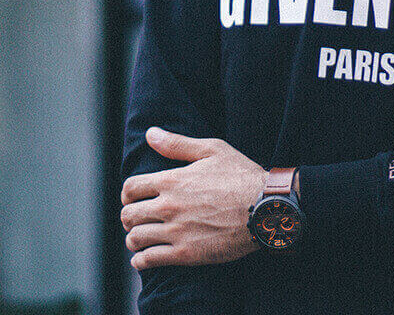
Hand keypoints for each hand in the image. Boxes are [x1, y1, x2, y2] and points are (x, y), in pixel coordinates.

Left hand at [120, 127, 266, 269]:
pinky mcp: (186, 254)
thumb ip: (177, 143)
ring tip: (138, 240)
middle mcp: (168, 206)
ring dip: (133, 239)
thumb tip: (150, 133)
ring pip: (135, 239)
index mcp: (171, 180)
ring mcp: (176, 231)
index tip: (132, 198)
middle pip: (129, 215)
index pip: (131, 188)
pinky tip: (143, 259)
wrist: (265, 208)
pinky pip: (150, 260)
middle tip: (135, 220)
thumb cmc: (242, 176)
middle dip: (128, 217)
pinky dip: (141, 261)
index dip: (128, 194)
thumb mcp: (211, 149)